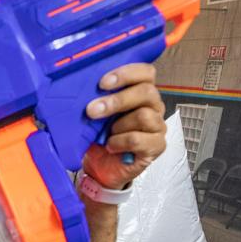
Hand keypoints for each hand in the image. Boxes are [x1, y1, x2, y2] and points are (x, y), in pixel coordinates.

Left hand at [83, 63, 166, 189]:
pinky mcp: (156, 146)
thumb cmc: (100, 138)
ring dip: (118, 125)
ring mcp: (157, 126)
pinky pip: (139, 139)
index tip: (102, 83)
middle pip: (146, 92)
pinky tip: (111, 145)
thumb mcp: (96, 114)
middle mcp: (154, 107)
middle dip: (116, 100)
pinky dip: (120, 142)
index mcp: (140, 92)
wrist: (100, 168)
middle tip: (92, 110)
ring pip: (144, 115)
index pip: (146, 72)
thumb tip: (82, 88)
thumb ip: (97, 99)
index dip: (126, 73)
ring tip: (106, 134)